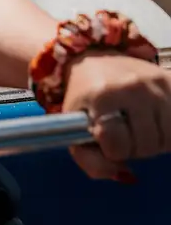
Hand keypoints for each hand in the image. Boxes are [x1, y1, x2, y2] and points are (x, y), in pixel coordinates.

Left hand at [63, 50, 170, 180]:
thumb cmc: (85, 97)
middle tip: (123, 132)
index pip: (119, 145)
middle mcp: (133, 87)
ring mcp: (157, 84)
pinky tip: (152, 121)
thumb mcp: (73, 126)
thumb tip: (123, 175)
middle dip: (134, 147)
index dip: (112, 150)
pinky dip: (167, 130)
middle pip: (147, 145)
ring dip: (153, 140)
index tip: (106, 139)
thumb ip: (90, 160)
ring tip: (136, 126)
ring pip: (167, 138)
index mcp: (103, 96)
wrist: (95, 58)